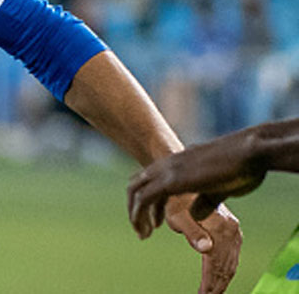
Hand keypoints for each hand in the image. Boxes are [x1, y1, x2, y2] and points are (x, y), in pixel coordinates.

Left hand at [128, 133, 265, 236]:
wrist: (250, 150)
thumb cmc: (242, 166)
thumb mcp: (220, 187)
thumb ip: (206, 199)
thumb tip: (195, 213)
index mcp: (179, 163)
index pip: (149, 179)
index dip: (148, 201)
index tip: (155, 222)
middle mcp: (168, 164)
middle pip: (136, 184)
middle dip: (134, 208)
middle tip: (140, 230)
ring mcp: (168, 170)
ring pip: (136, 192)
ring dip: (135, 214)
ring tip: (142, 234)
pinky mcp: (172, 180)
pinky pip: (145, 198)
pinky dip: (140, 215)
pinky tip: (148, 230)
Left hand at [161, 196, 240, 293]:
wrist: (187, 183)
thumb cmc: (175, 200)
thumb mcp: (177, 215)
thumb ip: (192, 232)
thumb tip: (206, 250)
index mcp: (220, 229)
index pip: (216, 264)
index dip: (209, 283)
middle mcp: (231, 231)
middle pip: (226, 266)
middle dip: (216, 286)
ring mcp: (234, 231)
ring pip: (231, 263)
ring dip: (222, 280)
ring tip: (211, 292)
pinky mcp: (233, 230)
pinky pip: (232, 256)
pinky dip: (226, 269)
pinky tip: (219, 277)